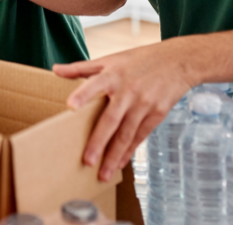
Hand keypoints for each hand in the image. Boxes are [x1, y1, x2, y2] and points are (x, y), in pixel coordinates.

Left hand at [53, 40, 193, 182]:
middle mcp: (127, 91)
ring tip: (102, 173)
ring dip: (114, 155)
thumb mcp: (110, 59)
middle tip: (87, 161)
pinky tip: (120, 163)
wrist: (177, 61)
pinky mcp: (157, 114)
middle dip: (99, 142)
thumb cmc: (139, 60)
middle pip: (111, 119)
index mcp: (113, 74)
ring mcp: (144, 104)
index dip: (83, 94)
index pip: (94, 84)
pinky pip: (140, 136)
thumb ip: (82, 68)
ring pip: (126, 134)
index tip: (70, 107)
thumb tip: (55, 70)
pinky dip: (130, 150)